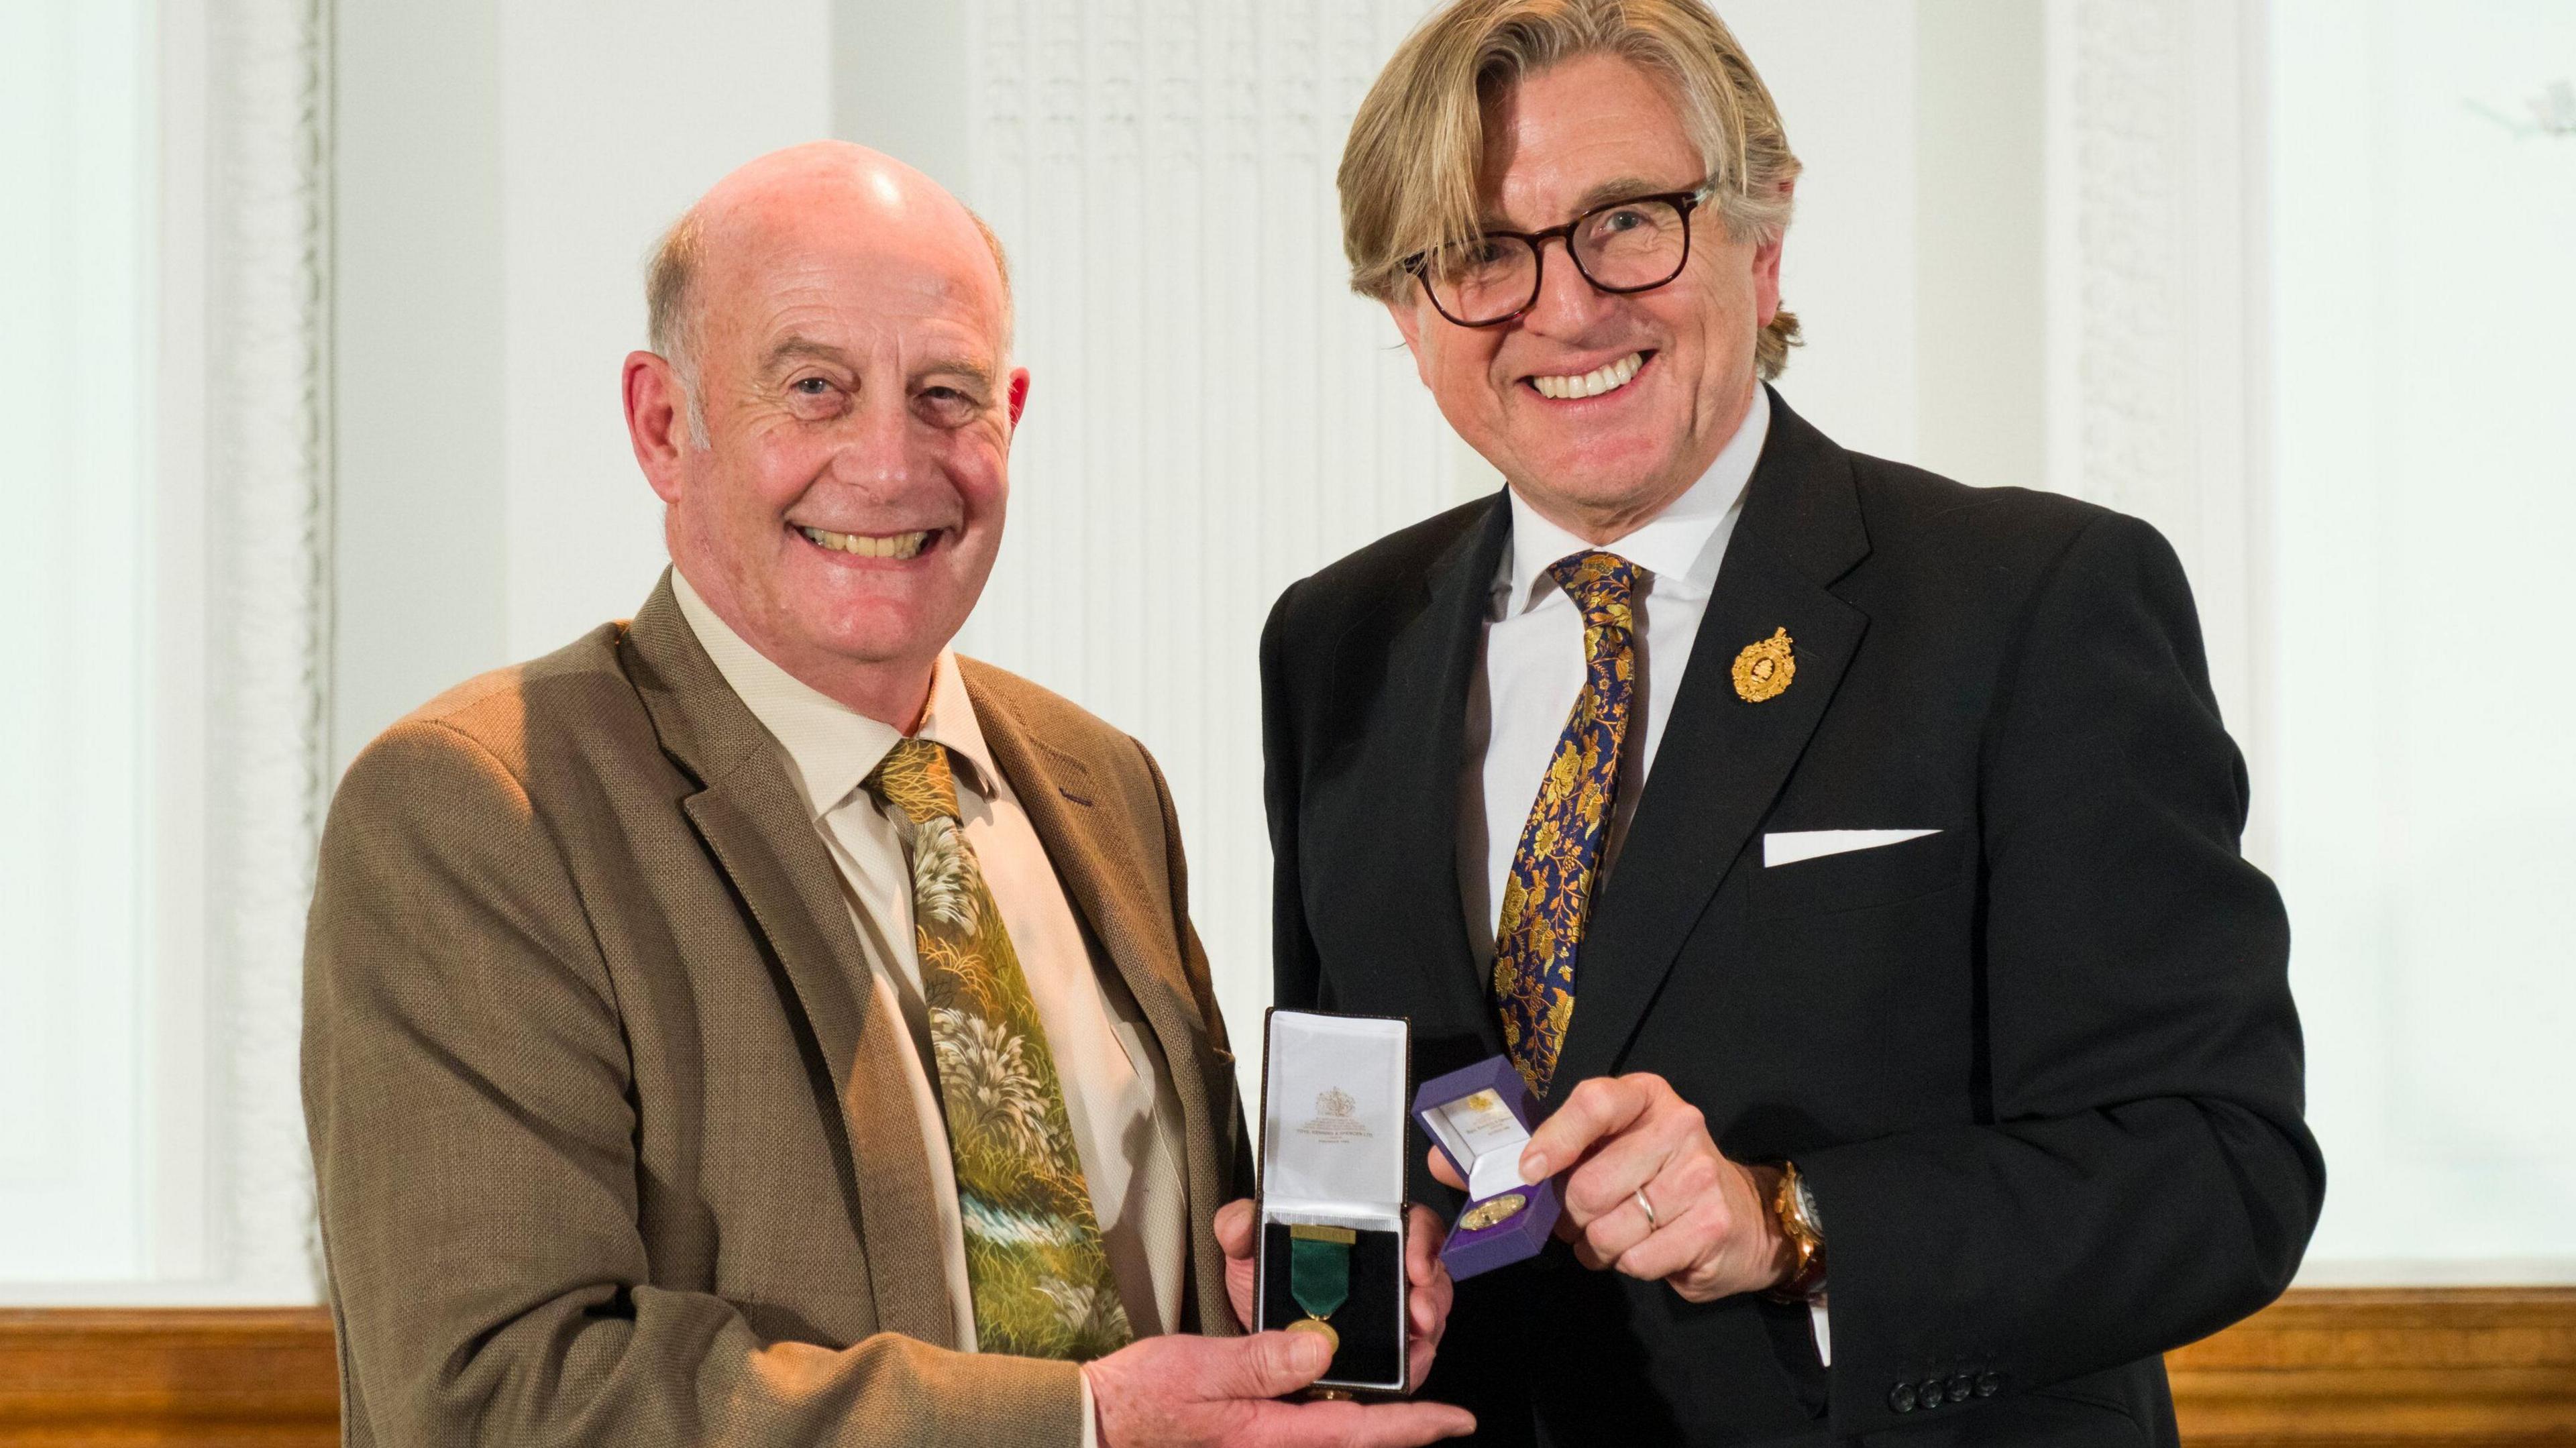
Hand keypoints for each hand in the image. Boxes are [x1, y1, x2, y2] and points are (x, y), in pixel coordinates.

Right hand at [1082, 1330, 1474, 1446]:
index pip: (1359, 1430)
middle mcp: (1275, 1443)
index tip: (1457, 1419)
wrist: (1099, 1425)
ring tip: (1408, 1399)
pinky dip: (1338, 1413)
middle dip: (1404, 1421)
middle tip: (1443, 1408)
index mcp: (1270, 1434)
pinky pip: (1310, 1427)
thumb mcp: (1199, 1368)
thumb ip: (1262, 1360)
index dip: (1414, 1425)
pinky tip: (1341, 1389)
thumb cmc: (1141, 1400)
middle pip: (1356, 1435)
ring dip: (1373, 1417)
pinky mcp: (1254, 1434)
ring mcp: (1265, 1441)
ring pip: (1336, 1431)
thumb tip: (1323, 1348)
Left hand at [1214, 1199, 1457, 1389]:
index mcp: (1364, 1233)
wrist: (1254, 1334)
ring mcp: (1392, 1310)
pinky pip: (1414, 1353)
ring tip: (1415, 1338)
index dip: (1421, 1240)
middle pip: (1430, 1272)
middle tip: (1418, 1310)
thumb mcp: (1246, 1249)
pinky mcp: (1388, 1348)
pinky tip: (1409, 1364)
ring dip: (1427, 1327)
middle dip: (1431, 1293)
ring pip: (1429, 1312)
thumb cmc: (1261, 1282)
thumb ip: (1240, 1226)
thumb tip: (1242, 1221)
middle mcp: (1387, 1269)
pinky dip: (1415, 1359)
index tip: (1414, 1262)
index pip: (1410, 1223)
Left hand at [1476, 1072, 1790, 1302]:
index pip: (1593, 1103)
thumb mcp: (1594, 1151)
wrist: (1737, 1217)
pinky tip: (1645, 1247)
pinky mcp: (1711, 1223)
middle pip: (1589, 1185)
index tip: (1528, 1171)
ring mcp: (1699, 1174)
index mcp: (1641, 1096)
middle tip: (1581, 1217)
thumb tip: (1443, 1162)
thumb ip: (1525, 1154)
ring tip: (1614, 1232)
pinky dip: (1628, 1264)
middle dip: (1571, 1216)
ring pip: (1608, 1229)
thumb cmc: (1648, 1177)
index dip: (1555, 1139)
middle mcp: (1677, 1125)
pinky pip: (1637, 1260)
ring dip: (1597, 1245)